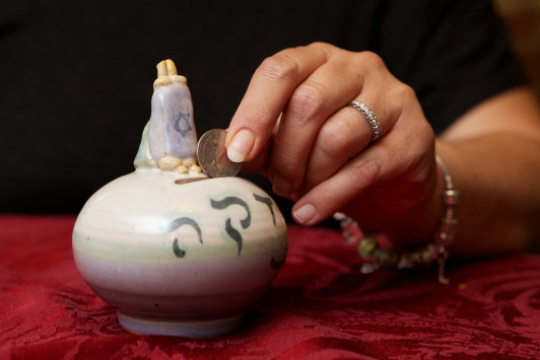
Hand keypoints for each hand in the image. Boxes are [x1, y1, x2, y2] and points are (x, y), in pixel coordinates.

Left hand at [226, 42, 438, 242]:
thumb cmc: (338, 154)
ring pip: (335, 137)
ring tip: (299, 192)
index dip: (254, 112)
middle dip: (284, 154)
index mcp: (320, 60)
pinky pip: (363, 169)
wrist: (396, 178)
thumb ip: (265, 141)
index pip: (281, 70)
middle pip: (307, 104)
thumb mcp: (295, 140)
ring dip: (307, 175)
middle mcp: (358, 68)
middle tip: (277, 183)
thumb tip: (229, 155)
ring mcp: (392, 98)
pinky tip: (309, 212)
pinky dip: (328, 196)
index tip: (237, 153)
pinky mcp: (415, 137)